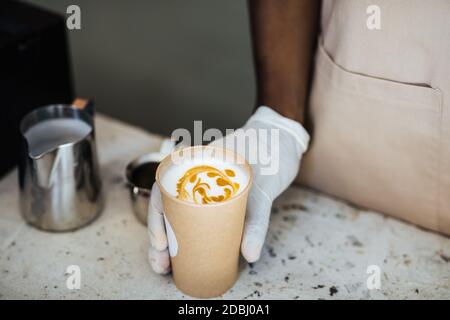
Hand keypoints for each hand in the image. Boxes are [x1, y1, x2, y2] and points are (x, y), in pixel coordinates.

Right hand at [148, 106, 309, 273]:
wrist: (285, 137)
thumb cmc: (271, 152)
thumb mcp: (263, 186)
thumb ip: (256, 220)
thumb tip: (249, 255)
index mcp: (195, 165)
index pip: (162, 191)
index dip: (156, 219)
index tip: (161, 244)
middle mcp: (195, 176)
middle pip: (168, 208)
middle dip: (160, 238)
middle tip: (162, 264)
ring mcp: (208, 187)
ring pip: (182, 214)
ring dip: (172, 240)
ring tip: (168, 266)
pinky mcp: (222, 197)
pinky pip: (202, 216)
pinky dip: (193, 234)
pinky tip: (190, 252)